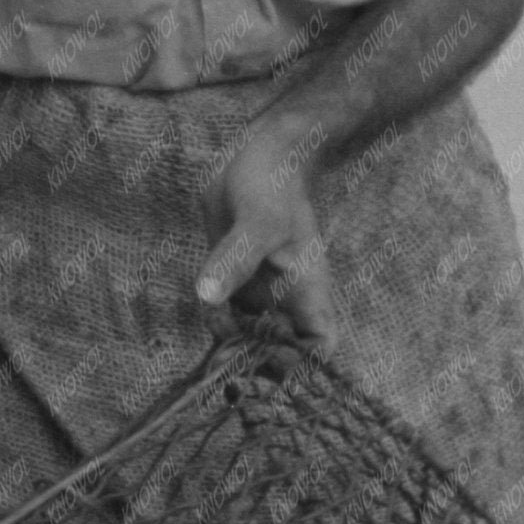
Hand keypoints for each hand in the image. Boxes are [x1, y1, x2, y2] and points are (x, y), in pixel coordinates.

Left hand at [197, 125, 341, 347]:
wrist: (256, 150)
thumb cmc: (274, 181)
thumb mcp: (257, 221)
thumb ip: (234, 259)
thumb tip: (207, 296)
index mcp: (307, 291)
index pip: (319, 346)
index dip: (303, 367)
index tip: (270, 365)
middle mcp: (285, 298)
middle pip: (279, 354)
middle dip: (257, 369)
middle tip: (231, 373)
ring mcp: (258, 291)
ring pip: (247, 338)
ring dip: (231, 350)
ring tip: (215, 348)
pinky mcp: (231, 279)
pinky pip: (223, 314)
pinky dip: (214, 323)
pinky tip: (204, 313)